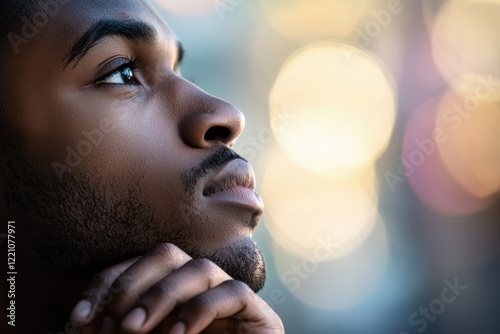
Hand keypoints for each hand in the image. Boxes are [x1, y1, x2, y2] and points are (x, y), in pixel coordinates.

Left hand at [69, 243, 283, 333]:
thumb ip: (122, 333)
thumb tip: (84, 320)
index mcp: (172, 294)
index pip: (138, 268)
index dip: (107, 285)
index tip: (80, 318)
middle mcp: (200, 288)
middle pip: (167, 255)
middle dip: (133, 284)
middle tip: (116, 323)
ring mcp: (229, 297)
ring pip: (200, 268)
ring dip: (162, 295)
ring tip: (136, 328)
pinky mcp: (257, 313)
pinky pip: (233, 293)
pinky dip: (201, 310)